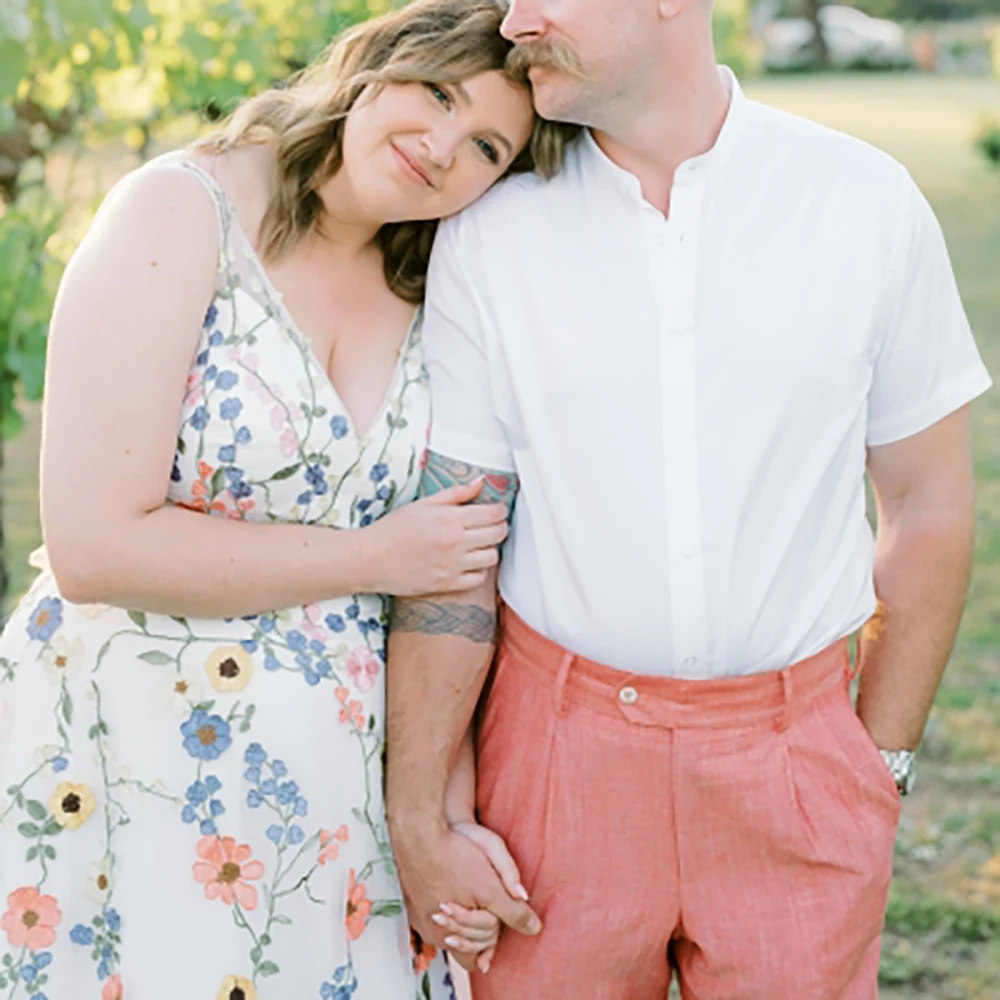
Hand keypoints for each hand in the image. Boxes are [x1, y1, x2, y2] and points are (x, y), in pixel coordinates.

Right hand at [364, 479, 508, 595]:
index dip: (500, 511)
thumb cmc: (393, 530)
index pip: (493, 514)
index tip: (498, 511)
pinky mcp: (447, 584)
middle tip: (492, 526)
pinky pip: (478, 579)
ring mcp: (452, 565)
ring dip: (490, 549)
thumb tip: (480, 482)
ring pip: (492, 557)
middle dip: (500, 527)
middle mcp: (454, 542)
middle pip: (497, 534)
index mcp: (449, 519)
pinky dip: (478, 571)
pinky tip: (469, 563)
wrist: (370, 559)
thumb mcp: (423, 504)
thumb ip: (455, 494)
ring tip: (479, 545)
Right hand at [393, 822, 540, 971]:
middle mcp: (432, 933)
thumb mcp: (492, 884)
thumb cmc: (456, 856)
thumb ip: (513, 910)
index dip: (490, 946)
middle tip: (489, 910)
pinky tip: (453, 887)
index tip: (497, 926)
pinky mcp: (411, 901)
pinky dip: (444, 907)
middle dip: (476, 933)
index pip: (474, 960)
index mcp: (452, 934)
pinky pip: (432, 914)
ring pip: (445, 930)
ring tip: (472, 897)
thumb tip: (535, 928)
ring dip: (459, 921)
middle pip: (460, 946)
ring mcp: (418, 917)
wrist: (419, 835)